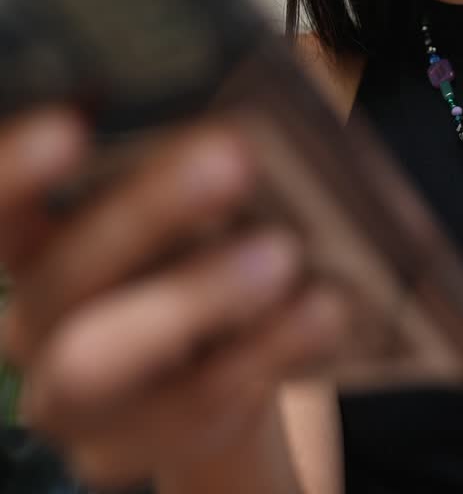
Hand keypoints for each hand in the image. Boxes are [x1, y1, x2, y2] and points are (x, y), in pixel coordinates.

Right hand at [0, 109, 347, 490]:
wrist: (205, 370)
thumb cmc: (186, 254)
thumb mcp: (173, 212)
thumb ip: (178, 174)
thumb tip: (233, 130)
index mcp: (34, 245)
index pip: (0, 209)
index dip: (16, 171)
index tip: (71, 128)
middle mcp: (34, 320)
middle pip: (61, 275)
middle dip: (144, 216)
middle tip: (231, 160)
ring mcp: (71, 397)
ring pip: (108, 355)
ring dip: (199, 298)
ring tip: (283, 253)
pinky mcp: (130, 446)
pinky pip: (194, 401)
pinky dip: (264, 350)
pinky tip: (318, 310)